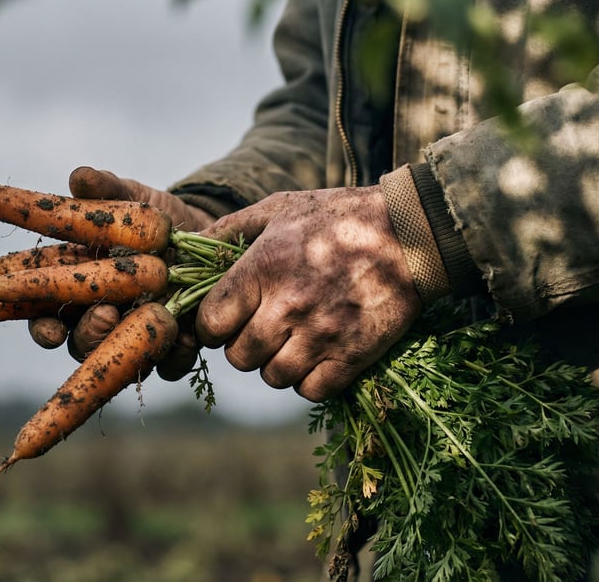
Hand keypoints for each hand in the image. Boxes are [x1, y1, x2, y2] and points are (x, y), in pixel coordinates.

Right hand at [28, 167, 214, 371]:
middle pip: (80, 342)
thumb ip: (105, 190)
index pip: (44, 315)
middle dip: (88, 334)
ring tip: (145, 319)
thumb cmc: (152, 220)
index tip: (47, 327)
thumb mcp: (131, 200)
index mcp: (75, 288)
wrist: (206, 235)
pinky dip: (175, 355)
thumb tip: (80, 175)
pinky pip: (171, 366)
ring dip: (128, 344)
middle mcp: (100, 318)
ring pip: (120, 357)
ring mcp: (135, 337)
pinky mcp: (173, 347)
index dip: (40, 327)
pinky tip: (185, 338)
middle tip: (104, 315)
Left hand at [194, 186, 421, 401]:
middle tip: (261, 329)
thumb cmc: (339, 216)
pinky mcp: (354, 355)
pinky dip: (309, 380)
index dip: (213, 325)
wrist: (410, 231)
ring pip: (273, 377)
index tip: (227, 319)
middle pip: (238, 357)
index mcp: (264, 268)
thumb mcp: (280, 208)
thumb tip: (187, 245)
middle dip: (243, 346)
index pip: (211, 322)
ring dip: (276, 364)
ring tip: (291, 341)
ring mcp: (323, 334)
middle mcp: (289, 305)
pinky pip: (312, 391)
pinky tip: (317, 356)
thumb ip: (229, 228)